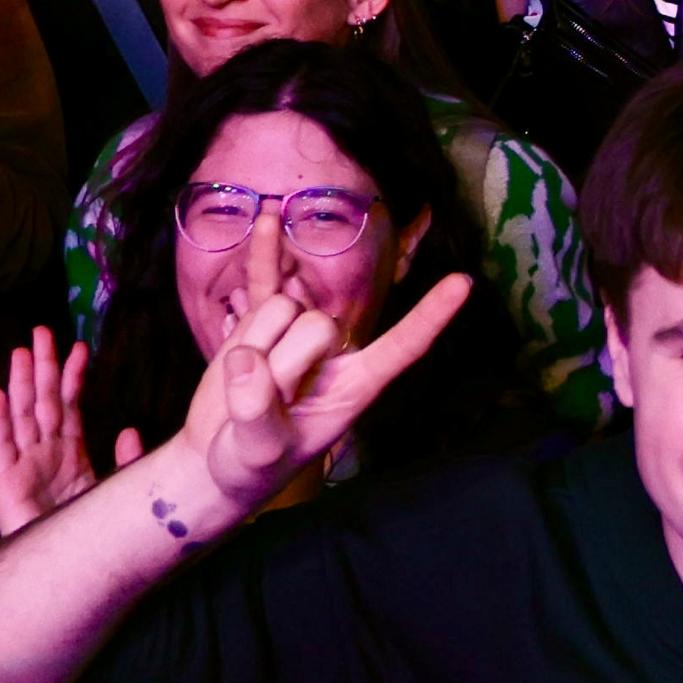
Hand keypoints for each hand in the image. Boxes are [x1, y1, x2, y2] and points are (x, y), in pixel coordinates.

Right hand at [0, 329, 133, 532]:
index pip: (72, 404)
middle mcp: (45, 451)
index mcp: (71, 450)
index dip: (75, 376)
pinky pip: (0, 446)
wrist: (59, 569)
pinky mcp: (4, 482)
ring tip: (20, 352)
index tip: (82, 347)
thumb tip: (129, 429)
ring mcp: (23, 464)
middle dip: (44, 366)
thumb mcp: (111, 491)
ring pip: (21, 415)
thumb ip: (125, 462)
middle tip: (44, 331)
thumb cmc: (84, 530)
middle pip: (44, 401)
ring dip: (21, 383)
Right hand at [174, 263, 475, 518]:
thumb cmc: (251, 463)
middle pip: (316, 325)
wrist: (219, 455)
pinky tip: (270, 220)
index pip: (402, 347)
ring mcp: (297, 332)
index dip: (430, 317)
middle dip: (281, 361)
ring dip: (253, 342)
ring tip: (247, 384)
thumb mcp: (260, 451)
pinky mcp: (262, 323)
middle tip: (264, 403)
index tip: (464, 283)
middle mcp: (335, 352)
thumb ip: (257, 412)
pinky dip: (266, 253)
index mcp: (355, 386)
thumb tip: (246, 360)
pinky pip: (265, 281)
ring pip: (281, 307)